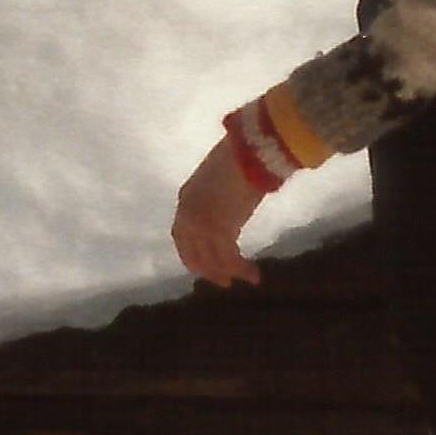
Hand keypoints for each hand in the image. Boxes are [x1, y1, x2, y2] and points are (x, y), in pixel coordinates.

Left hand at [172, 138, 263, 287]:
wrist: (248, 152)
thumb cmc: (239, 157)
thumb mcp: (220, 178)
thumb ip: (218, 195)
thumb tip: (231, 202)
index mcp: (186, 198)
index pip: (182, 235)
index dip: (192, 253)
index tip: (207, 263)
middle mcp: (187, 215)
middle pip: (192, 253)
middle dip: (207, 270)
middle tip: (223, 282)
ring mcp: (201, 224)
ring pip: (211, 259)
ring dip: (228, 273)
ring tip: (246, 279)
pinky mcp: (218, 231)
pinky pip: (228, 258)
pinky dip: (241, 269)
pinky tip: (253, 274)